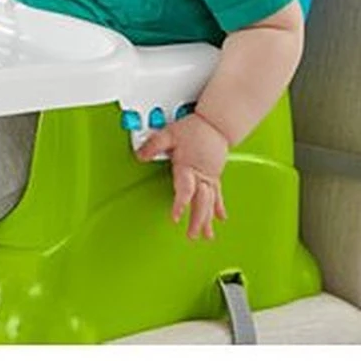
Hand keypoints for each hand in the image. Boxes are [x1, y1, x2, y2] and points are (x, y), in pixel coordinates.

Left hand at [136, 112, 229, 238]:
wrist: (216, 124)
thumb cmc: (195, 128)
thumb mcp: (169, 133)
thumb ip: (153, 145)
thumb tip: (140, 155)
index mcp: (188, 167)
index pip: (185, 190)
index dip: (180, 205)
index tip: (175, 217)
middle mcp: (201, 175)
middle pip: (200, 202)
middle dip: (197, 220)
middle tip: (191, 235)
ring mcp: (210, 177)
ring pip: (210, 202)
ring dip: (208, 220)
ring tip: (207, 236)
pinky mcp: (215, 176)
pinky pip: (219, 195)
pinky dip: (219, 208)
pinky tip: (221, 218)